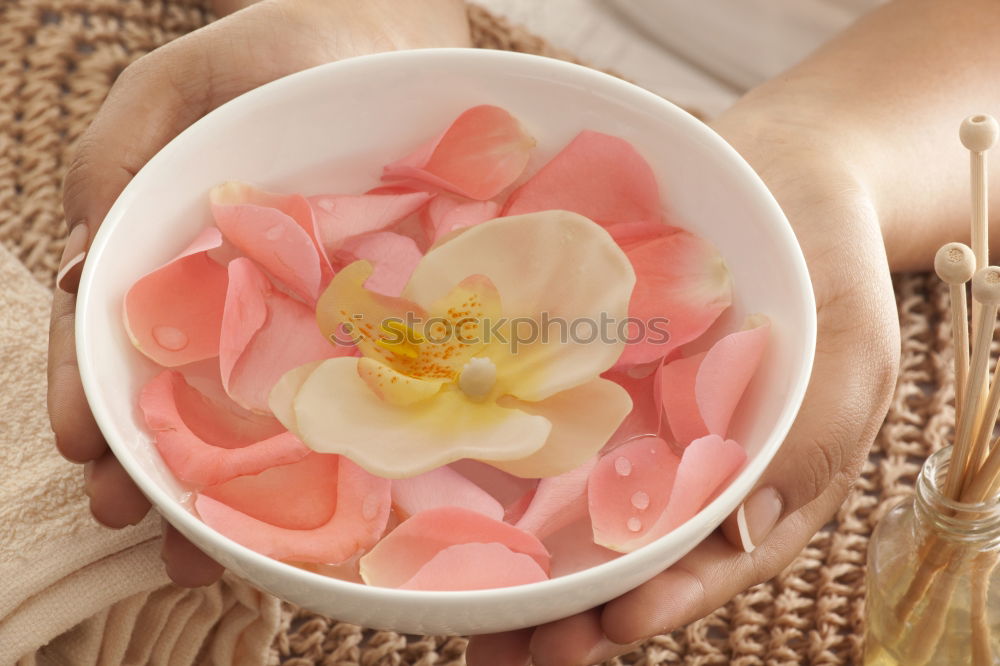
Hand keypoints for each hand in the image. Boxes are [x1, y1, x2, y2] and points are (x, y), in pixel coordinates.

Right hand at [48, 0, 468, 586]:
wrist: (378, 35)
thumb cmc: (271, 54)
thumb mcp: (171, 91)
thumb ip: (116, 164)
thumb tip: (84, 271)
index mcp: (176, 260)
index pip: (115, 343)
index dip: (93, 397)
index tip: (84, 449)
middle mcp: (239, 302)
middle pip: (183, 395)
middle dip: (154, 465)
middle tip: (140, 522)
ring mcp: (308, 315)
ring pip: (262, 410)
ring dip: (231, 481)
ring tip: (210, 547)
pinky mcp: (377, 314)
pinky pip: (353, 382)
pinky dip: (330, 440)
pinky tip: (317, 499)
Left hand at [466, 117, 900, 664]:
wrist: (775, 172)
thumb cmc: (826, 262)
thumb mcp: (851, 348)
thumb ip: (815, 437)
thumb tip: (745, 538)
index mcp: (752, 479)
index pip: (707, 559)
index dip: (660, 599)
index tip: (606, 628)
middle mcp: (676, 464)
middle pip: (621, 554)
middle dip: (566, 610)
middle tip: (507, 653)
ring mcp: (623, 422)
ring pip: (567, 506)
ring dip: (516, 562)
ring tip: (456, 615)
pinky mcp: (578, 375)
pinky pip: (536, 424)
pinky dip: (494, 462)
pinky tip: (439, 494)